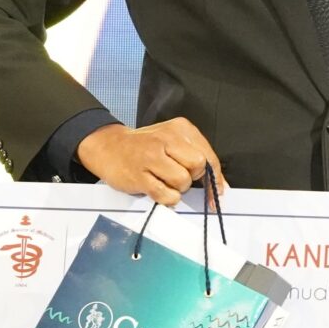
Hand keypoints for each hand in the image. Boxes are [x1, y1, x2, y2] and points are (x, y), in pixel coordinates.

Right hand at [77, 119, 224, 206]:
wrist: (108, 147)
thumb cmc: (145, 147)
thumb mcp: (173, 142)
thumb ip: (196, 157)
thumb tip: (220, 186)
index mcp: (179, 129)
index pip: (208, 155)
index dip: (215, 177)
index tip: (217, 192)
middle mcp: (166, 139)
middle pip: (198, 166)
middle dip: (192, 177)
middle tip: (178, 176)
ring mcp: (150, 157)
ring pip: (183, 181)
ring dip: (177, 189)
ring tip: (163, 180)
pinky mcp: (139, 176)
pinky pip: (166, 195)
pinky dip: (167, 198)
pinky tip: (157, 189)